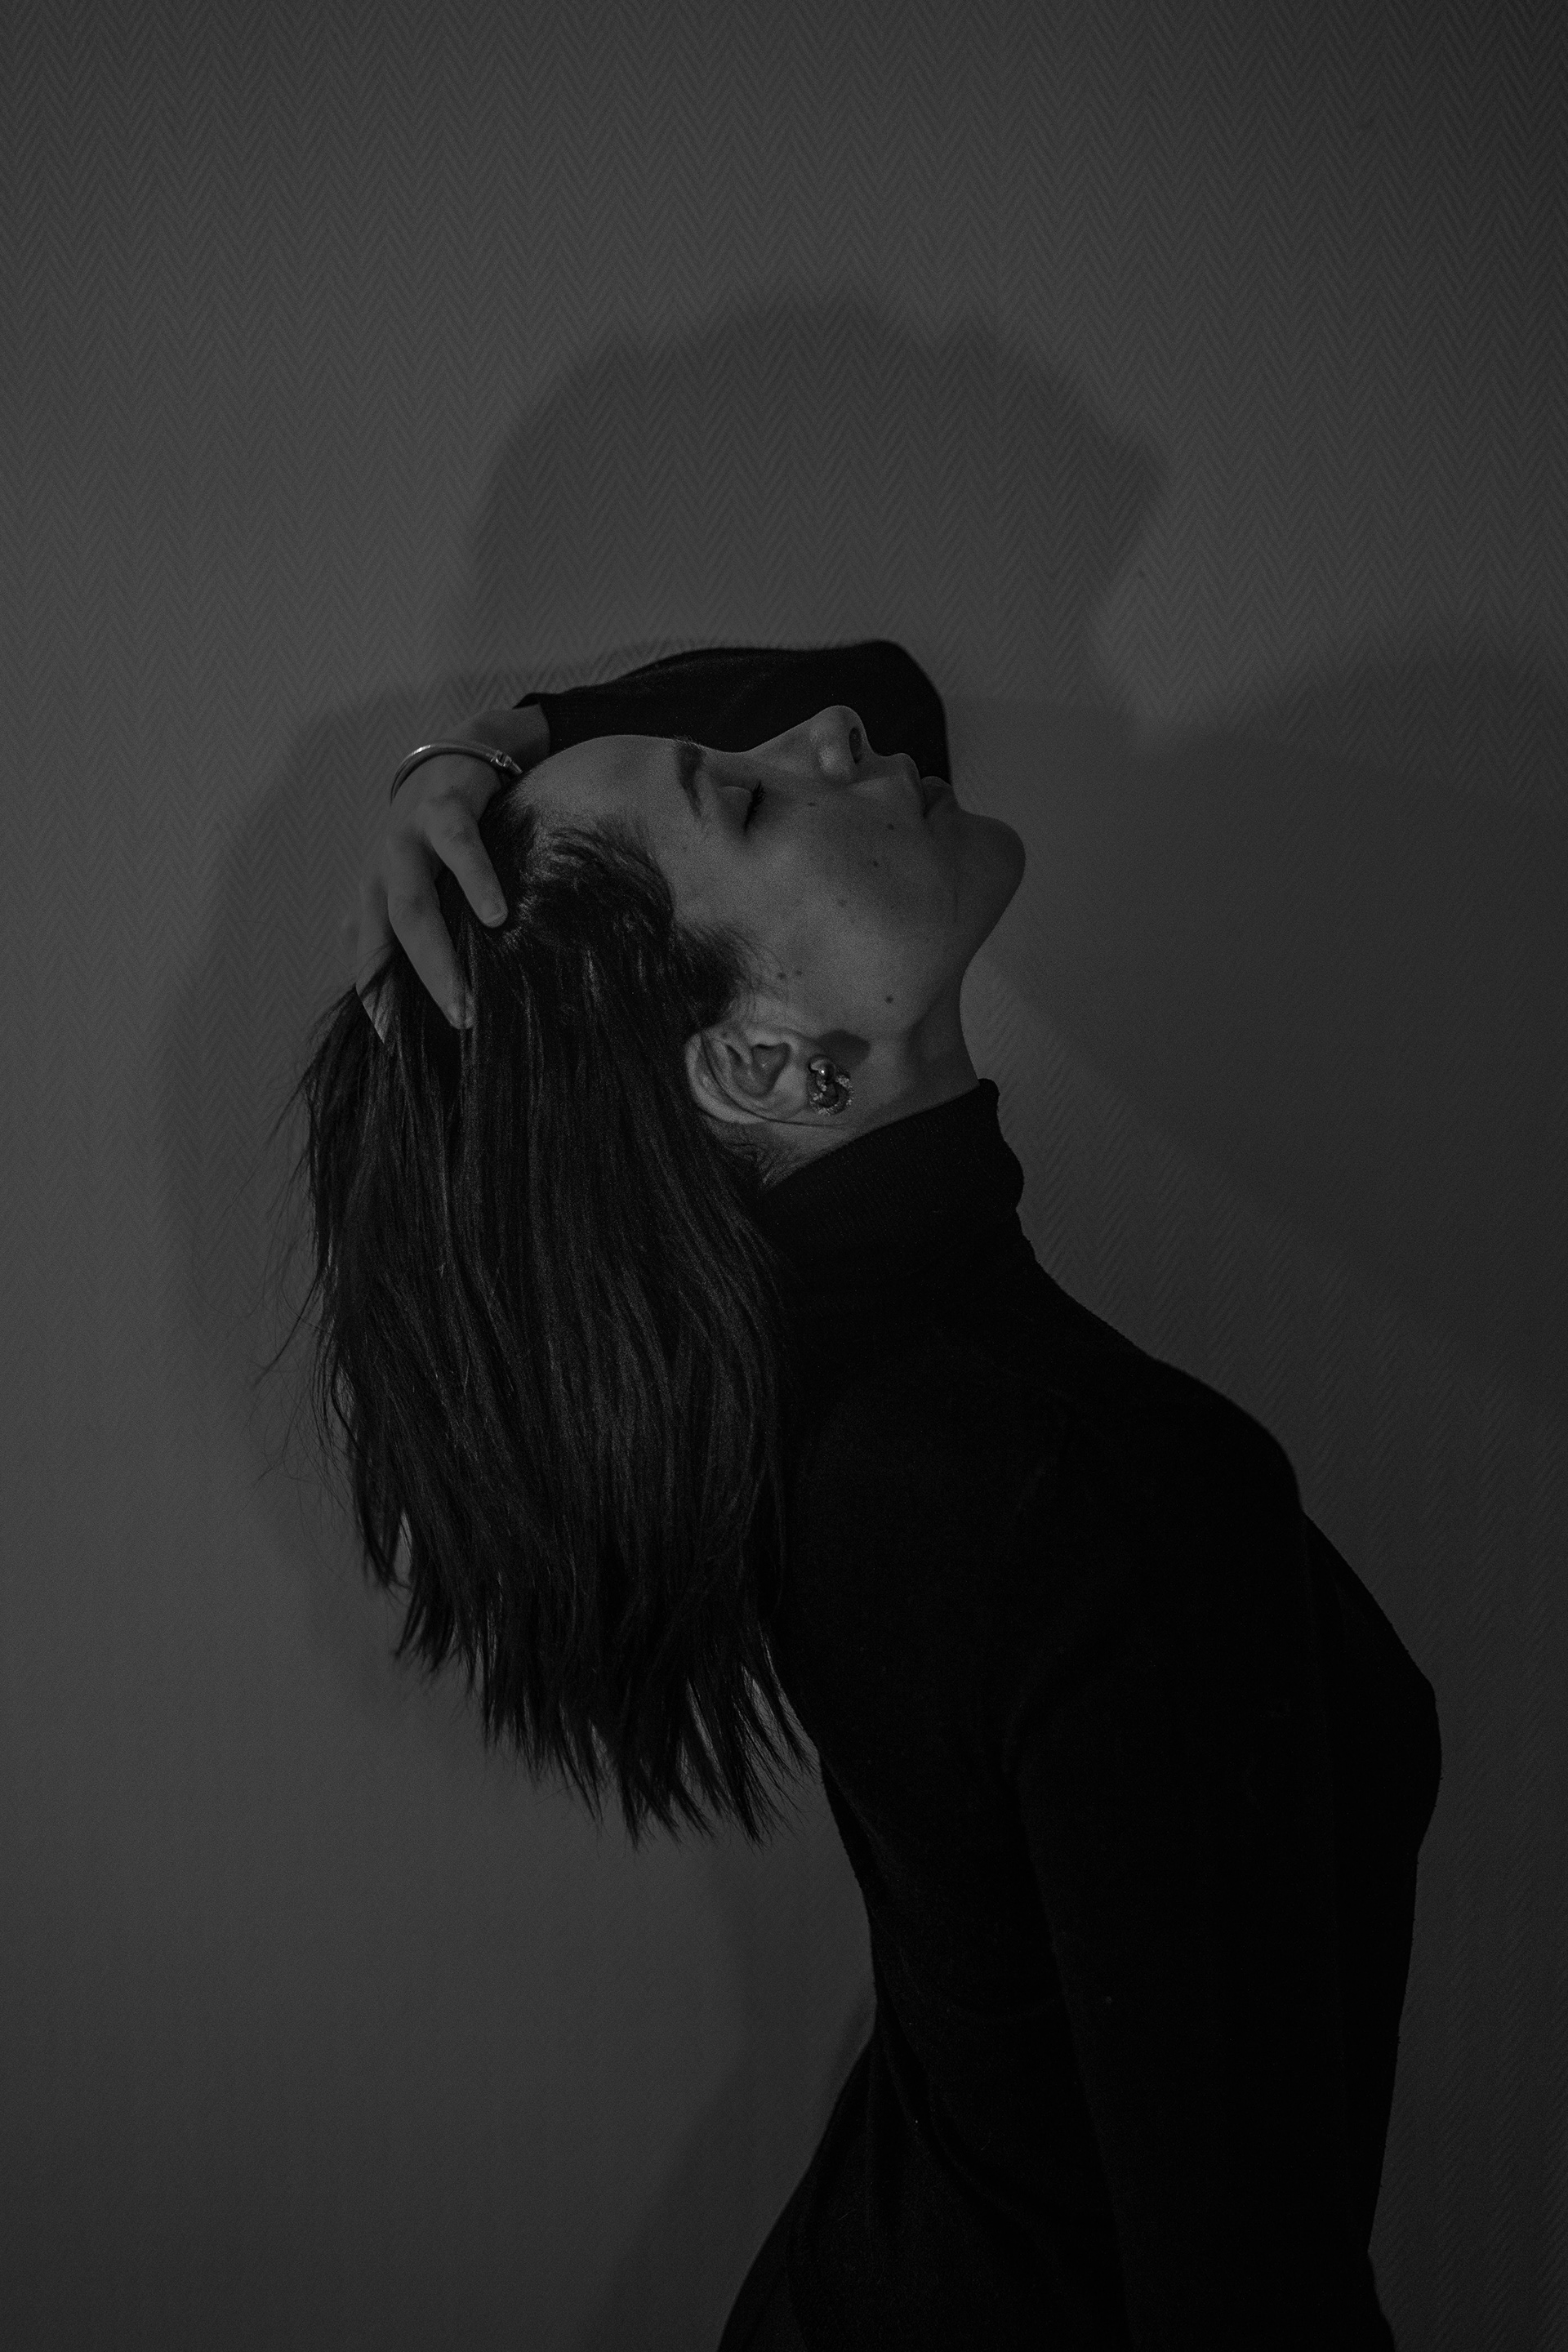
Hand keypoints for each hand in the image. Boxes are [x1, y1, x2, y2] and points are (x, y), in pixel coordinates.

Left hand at [347, 703, 550, 1034]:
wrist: (459, 755)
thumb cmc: (444, 837)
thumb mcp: (427, 886)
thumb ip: (421, 937)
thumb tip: (440, 1006)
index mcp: (375, 898)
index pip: (368, 963)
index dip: (381, 1006)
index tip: (403, 1052)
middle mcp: (381, 872)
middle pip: (390, 940)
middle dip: (421, 988)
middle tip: (458, 1027)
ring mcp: (406, 838)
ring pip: (412, 904)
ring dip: (437, 955)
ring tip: (467, 998)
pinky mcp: (443, 806)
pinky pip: (456, 844)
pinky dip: (475, 880)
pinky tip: (498, 913)